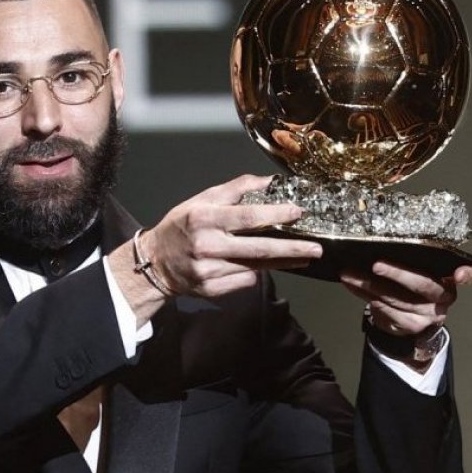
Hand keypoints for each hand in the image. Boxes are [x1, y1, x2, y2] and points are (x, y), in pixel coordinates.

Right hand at [140, 174, 322, 297]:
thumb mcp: (201, 200)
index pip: (247, 216)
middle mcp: (207, 246)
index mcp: (204, 219)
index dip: (275, 215)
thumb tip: (267, 182)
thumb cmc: (180, 228)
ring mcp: (209, 271)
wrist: (154, 263)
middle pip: (258, 249)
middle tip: (316, 249)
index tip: (298, 213)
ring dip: (281, 262)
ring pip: (255, 267)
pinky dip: (254, 273)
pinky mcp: (211, 289)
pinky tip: (257, 267)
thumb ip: (234, 190)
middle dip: (291, 249)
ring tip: (302, 257)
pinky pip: (244, 281)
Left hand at [341, 261, 471, 336]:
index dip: (467, 274)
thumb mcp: (424, 272)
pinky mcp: (411, 325)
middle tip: (376, 264)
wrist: (412, 322)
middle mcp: (444, 297)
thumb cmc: (416, 288)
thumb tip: (385, 239)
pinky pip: (384, 309)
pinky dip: (364, 295)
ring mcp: (429, 314)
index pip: (470, 274)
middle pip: (422, 284)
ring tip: (350, 273)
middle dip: (397, 274)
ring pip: (397, 298)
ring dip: (369, 284)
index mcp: (451, 278)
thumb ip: (418, 259)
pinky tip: (352, 285)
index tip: (460, 274)